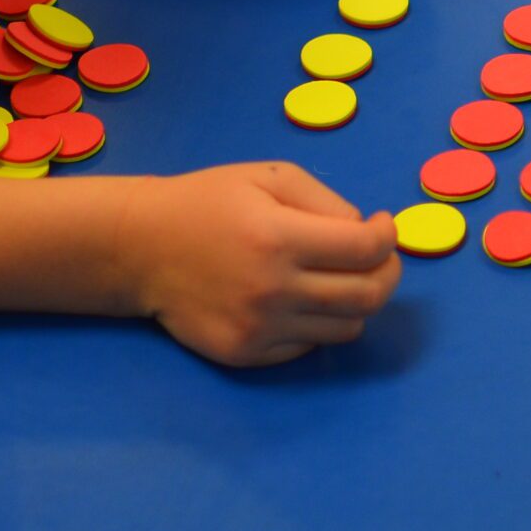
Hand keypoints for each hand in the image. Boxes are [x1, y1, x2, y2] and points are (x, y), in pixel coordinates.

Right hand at [118, 163, 400, 366]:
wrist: (140, 248)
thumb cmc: (208, 202)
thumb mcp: (268, 176)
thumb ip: (325, 202)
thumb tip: (367, 236)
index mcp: (279, 237)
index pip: (367, 249)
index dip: (389, 237)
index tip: (384, 226)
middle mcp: (273, 289)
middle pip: (367, 296)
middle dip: (388, 273)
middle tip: (380, 257)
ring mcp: (260, 328)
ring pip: (346, 328)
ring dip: (357, 301)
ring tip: (338, 276)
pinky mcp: (246, 354)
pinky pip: (309, 347)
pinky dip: (319, 323)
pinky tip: (299, 297)